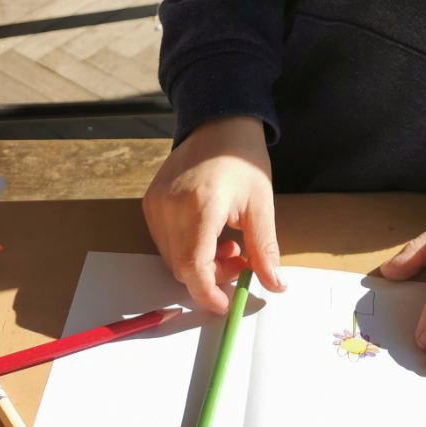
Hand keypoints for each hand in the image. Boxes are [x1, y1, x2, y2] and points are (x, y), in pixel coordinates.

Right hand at [142, 115, 285, 313]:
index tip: (226, 303)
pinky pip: (164, 241)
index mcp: (201, 206)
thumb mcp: (262, 205)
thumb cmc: (244, 160)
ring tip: (227, 242)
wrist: (219, 123)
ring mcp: (155, 203)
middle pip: (182, 267)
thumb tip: (275, 286)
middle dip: (210, 277)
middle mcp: (170, 206)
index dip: (208, 293)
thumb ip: (264, 249)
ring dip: (199, 263)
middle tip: (238, 260)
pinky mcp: (150, 201)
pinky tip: (210, 232)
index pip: (194, 267)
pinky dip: (186, 248)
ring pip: (171, 258)